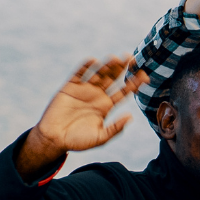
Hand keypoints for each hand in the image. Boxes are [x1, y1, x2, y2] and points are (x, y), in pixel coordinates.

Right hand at [30, 57, 147, 155]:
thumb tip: (131, 117)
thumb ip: (115, 128)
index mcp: (106, 106)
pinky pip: (78, 74)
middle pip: (112, 78)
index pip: (124, 91)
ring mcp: (84, 90)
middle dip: (122, 68)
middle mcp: (97, 95)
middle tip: (131, 58)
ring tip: (115, 58)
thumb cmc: (78, 141)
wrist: (54, 139)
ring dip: (106, 66)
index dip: (134, 83)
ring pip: (98, 74)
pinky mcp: (69, 88)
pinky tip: (93, 61)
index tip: (145, 75)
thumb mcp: (100, 137)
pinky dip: (85, 67)